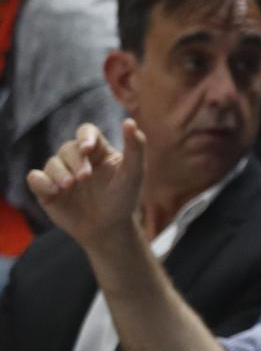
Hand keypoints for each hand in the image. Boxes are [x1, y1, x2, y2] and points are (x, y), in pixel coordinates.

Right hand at [26, 120, 144, 252]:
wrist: (107, 228)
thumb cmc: (123, 199)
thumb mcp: (133, 174)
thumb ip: (135, 148)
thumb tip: (130, 122)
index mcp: (98, 151)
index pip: (87, 132)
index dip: (85, 137)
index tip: (88, 149)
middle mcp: (78, 159)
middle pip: (68, 148)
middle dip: (75, 161)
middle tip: (84, 177)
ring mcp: (61, 174)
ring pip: (52, 162)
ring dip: (59, 172)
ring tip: (69, 185)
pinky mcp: (47, 190)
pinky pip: (35, 178)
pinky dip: (41, 182)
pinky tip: (53, 191)